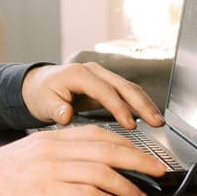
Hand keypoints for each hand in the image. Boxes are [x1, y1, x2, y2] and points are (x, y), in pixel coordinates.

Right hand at [0, 127, 170, 195]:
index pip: (98, 134)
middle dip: (139, 160)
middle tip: (158, 172)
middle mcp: (54, 149)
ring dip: (129, 186)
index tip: (143, 154)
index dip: (126, 143)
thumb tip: (88, 164)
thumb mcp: (28, 154)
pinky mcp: (48, 193)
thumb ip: (57, 154)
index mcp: (51, 137)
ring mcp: (52, 170)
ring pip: (104, 172)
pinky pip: (89, 194)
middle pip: (108, 149)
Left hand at [21, 62, 164, 129]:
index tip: (130, 124)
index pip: (105, 91)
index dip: (119, 107)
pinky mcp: (106, 85)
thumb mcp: (43, 103)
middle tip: (156, 122)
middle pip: (124, 86)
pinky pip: (127, 93)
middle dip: (142, 104)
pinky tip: (149, 117)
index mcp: (79, 74)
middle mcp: (94, 71)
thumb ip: (55, 109)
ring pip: (129, 88)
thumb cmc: (40, 94)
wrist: (38, 85)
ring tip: (158, 121)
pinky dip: (139, 104)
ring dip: (145, 104)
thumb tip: (65, 116)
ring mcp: (102, 76)